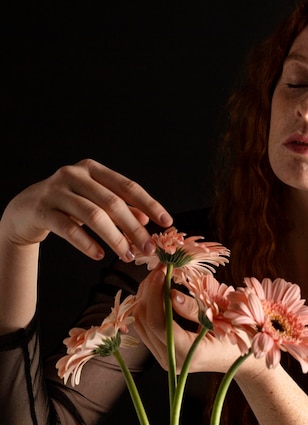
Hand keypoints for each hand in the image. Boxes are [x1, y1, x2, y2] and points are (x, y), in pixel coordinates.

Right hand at [0, 158, 171, 261]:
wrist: (24, 210)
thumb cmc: (68, 204)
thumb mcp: (95, 202)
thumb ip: (120, 208)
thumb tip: (146, 221)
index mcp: (93, 169)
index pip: (128, 186)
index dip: (149, 204)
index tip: (166, 221)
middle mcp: (75, 174)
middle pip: (112, 203)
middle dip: (134, 228)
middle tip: (148, 249)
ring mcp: (56, 191)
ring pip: (93, 216)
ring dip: (114, 239)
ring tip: (127, 255)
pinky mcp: (42, 210)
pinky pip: (69, 229)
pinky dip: (87, 243)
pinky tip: (99, 255)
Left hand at [133, 269, 246, 373]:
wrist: (237, 354)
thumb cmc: (238, 332)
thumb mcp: (222, 316)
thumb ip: (195, 308)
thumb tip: (171, 294)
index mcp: (190, 353)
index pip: (159, 323)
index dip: (155, 294)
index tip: (162, 272)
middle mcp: (172, 361)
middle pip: (144, 322)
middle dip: (148, 291)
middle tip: (160, 269)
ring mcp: (165, 359)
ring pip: (140, 324)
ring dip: (146, 296)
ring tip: (159, 277)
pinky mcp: (162, 352)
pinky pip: (145, 327)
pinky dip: (148, 306)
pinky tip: (158, 291)